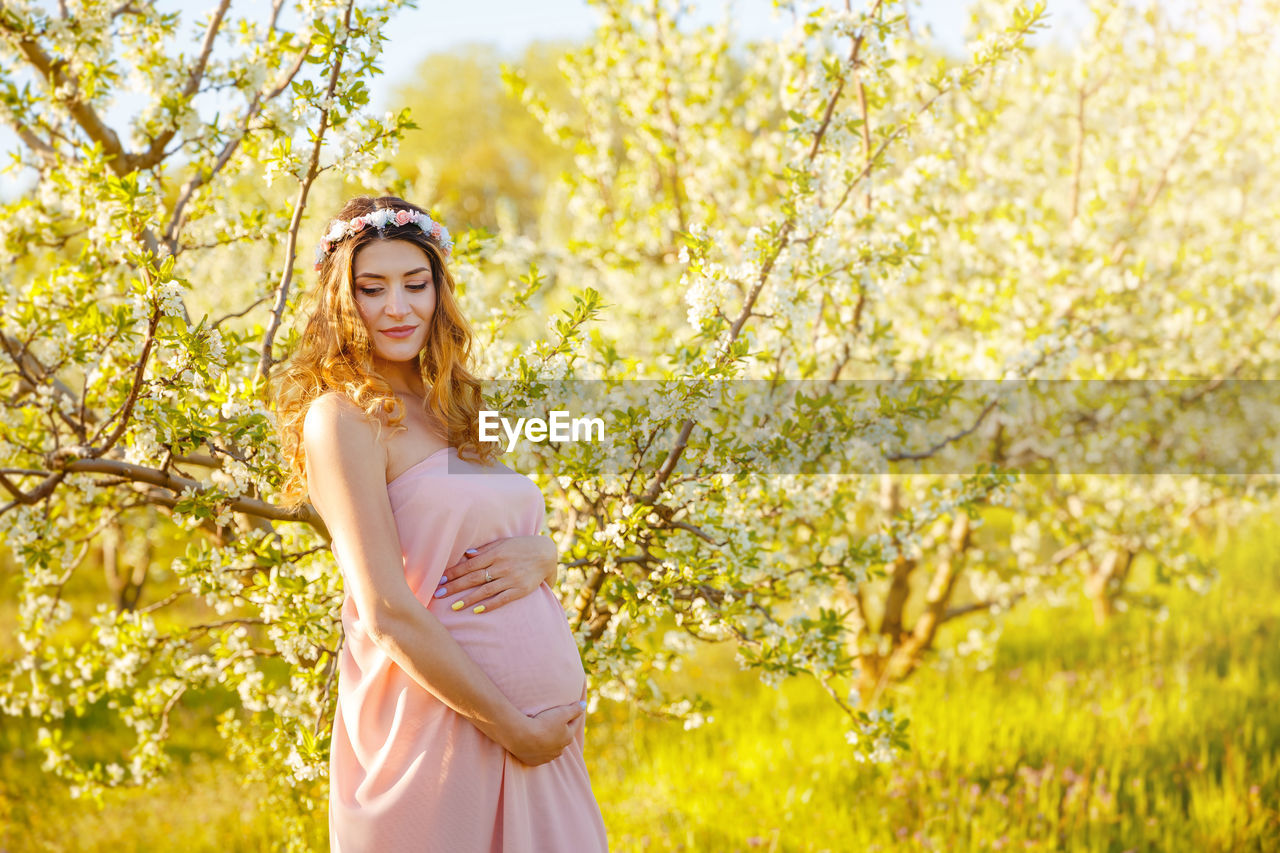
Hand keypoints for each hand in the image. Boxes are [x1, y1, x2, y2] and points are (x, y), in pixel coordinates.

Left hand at [435, 534, 556, 613]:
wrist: (546, 553)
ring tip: (453, 607)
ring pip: (485, 591)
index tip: (441, 580)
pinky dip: (489, 605)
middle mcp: (501, 566)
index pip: (469, 565)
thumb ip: (485, 549)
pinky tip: (476, 611)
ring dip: (468, 599)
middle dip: (455, 587)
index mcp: (495, 553)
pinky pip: (502, 599)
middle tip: (438, 595)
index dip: (454, 573)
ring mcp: (511, 579)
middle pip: (473, 578)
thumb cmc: (522, 546)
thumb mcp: (503, 543)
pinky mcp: (520, 590)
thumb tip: (467, 555)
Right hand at [504, 700, 586, 765]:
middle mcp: (559, 750)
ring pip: (551, 748)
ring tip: (543, 733)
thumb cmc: (544, 723)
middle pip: (562, 738)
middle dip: (561, 730)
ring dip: (550, 742)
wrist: (522, 737)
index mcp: (568, 738)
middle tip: (554, 721)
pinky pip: (539, 755)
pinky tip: (534, 744)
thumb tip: (584, 705)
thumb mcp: (562, 712)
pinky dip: (538, 750)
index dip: (572, 715)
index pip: (573, 724)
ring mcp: (547, 757)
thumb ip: (574, 709)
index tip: (570, 709)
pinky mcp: (535, 762)